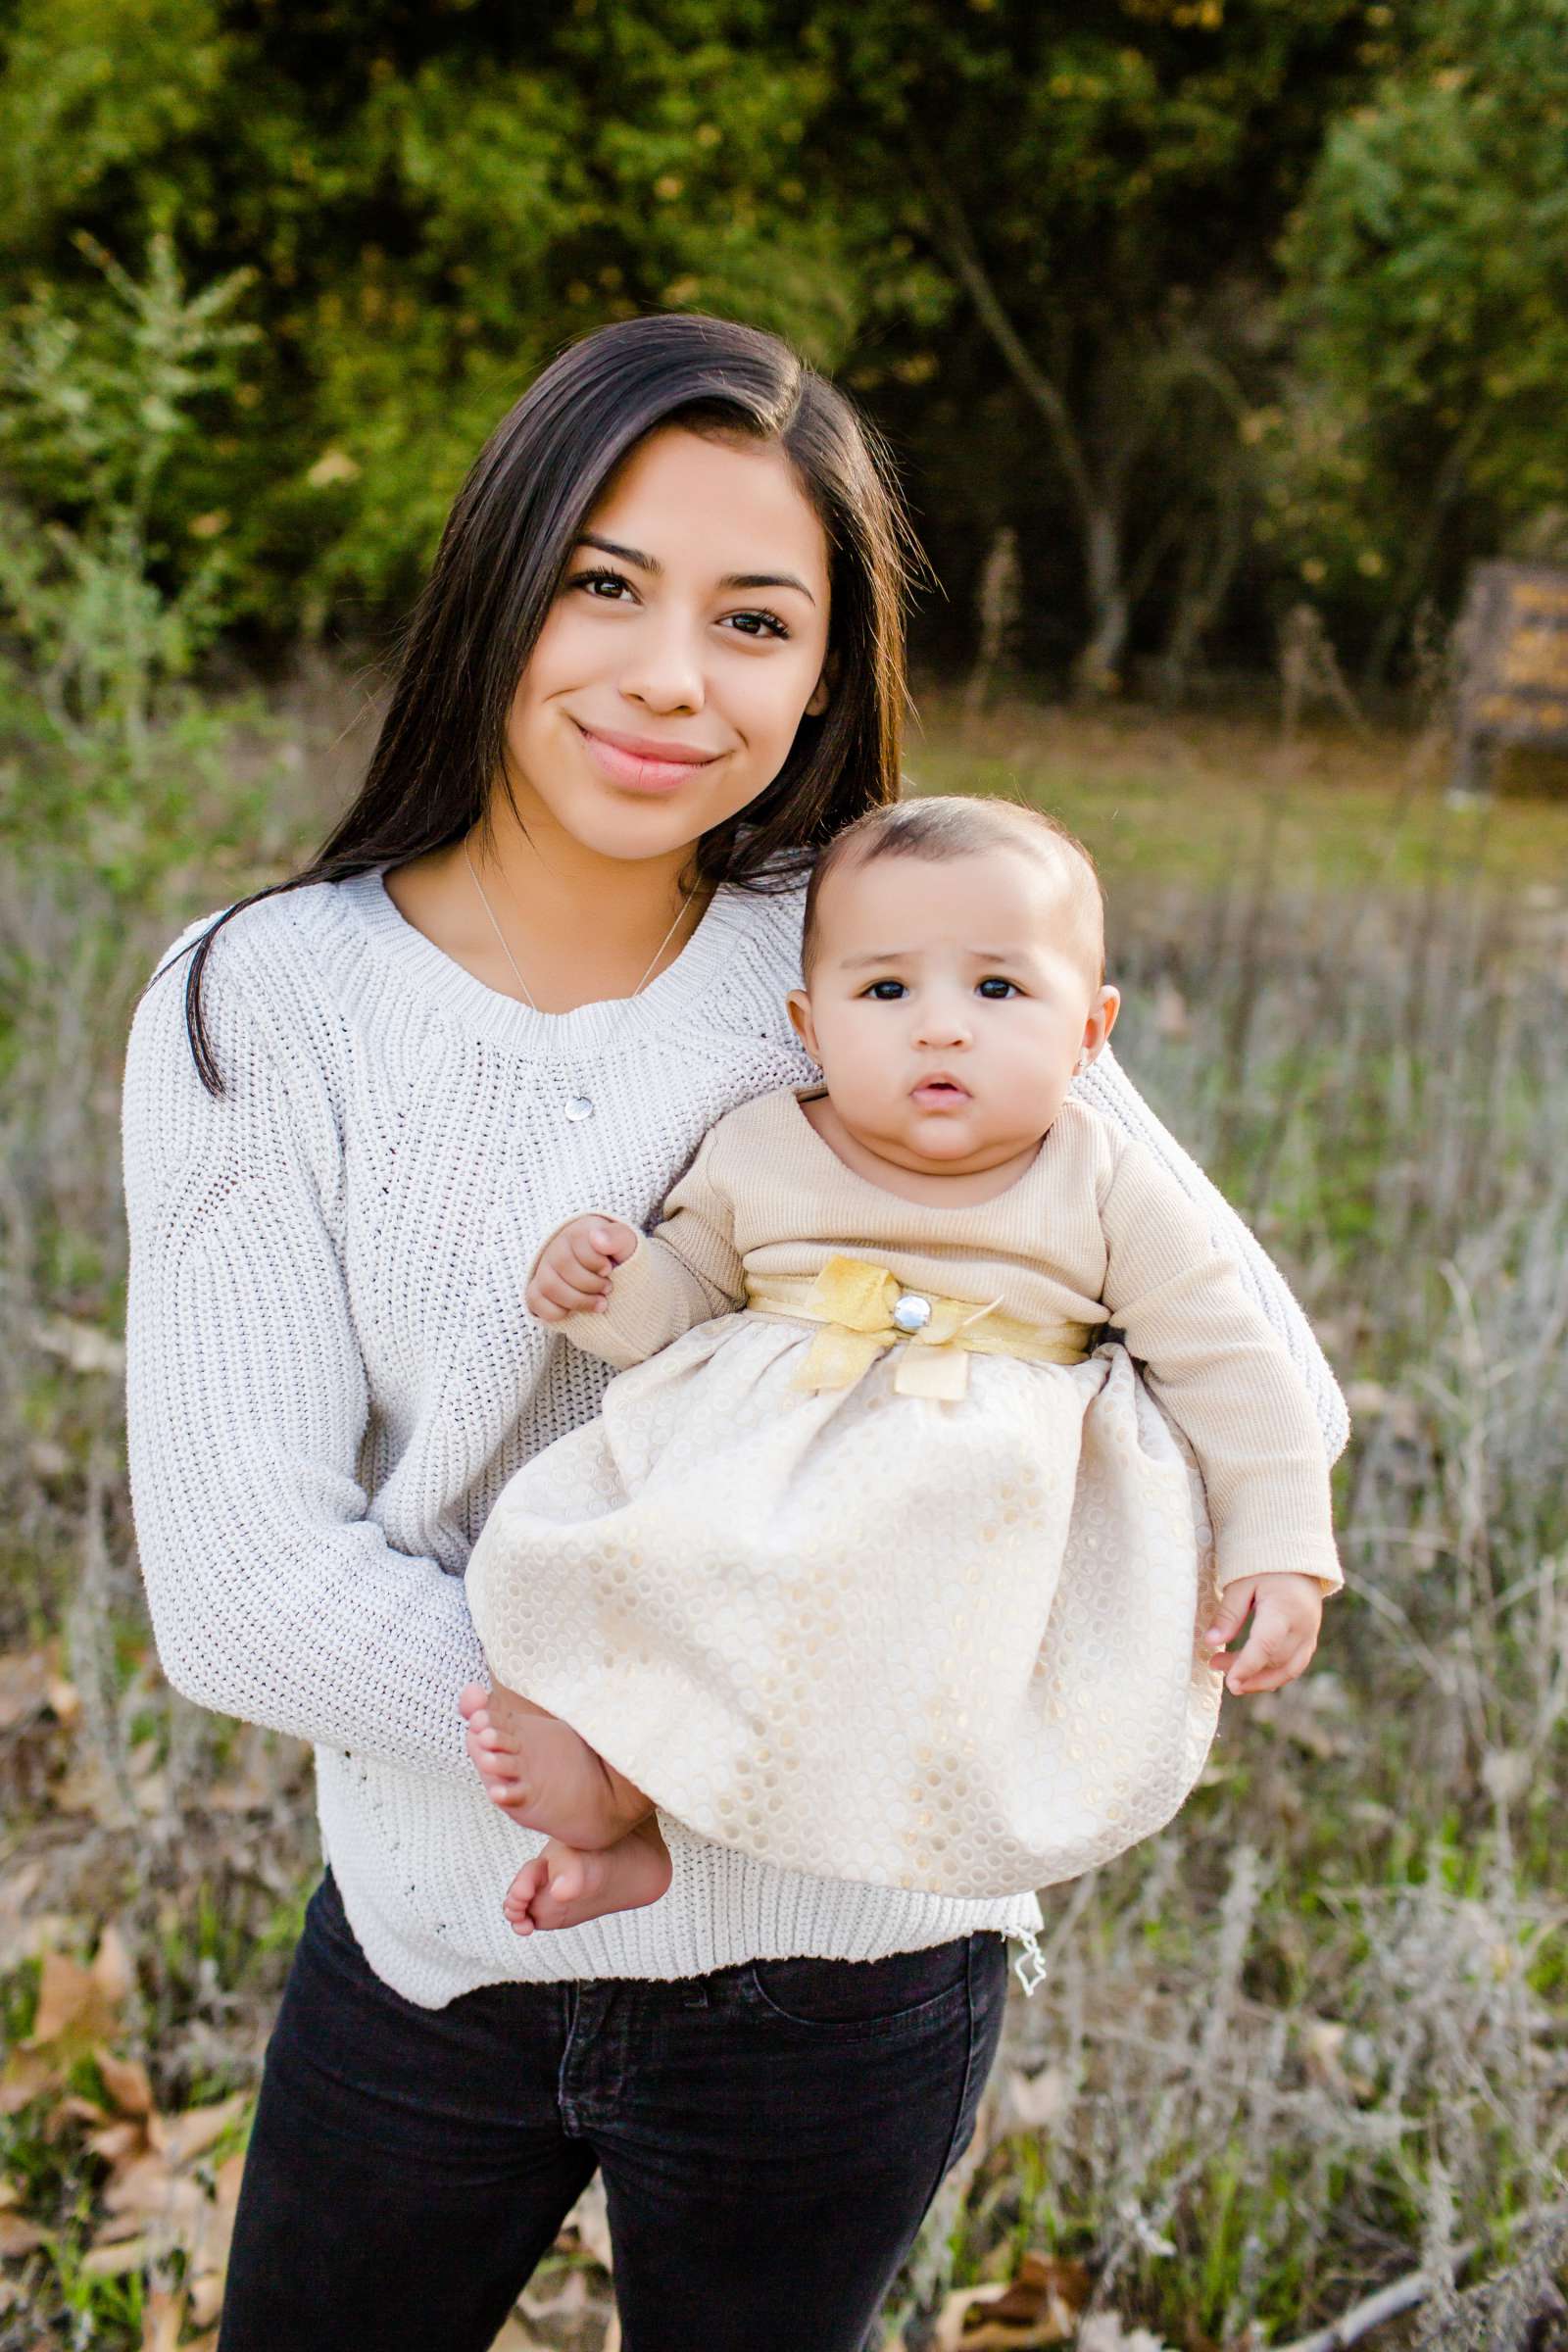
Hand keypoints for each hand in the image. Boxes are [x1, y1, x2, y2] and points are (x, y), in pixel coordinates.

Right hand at [526, 1216, 637, 1320]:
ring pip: (549, 1285)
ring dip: (578, 1301)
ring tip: (600, 1304)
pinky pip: (535, 1301)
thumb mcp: (626, 1245)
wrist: (609, 1278)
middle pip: (563, 1264)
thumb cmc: (617, 1259)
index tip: (609, 1269)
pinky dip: (557, 1312)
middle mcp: (556, 1247)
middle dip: (591, 1283)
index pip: (577, 1240)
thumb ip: (617, 1238)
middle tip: (608, 1289)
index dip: (594, 1260)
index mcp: (578, 1231)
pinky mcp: (536, 1289)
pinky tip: (576, 1311)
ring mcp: (544, 1269)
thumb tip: (597, 1239)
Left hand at [1203, 1571, 1323, 1694]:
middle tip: (1214, 1664)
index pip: (1266, 1645)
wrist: (1298, 1557)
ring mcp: (1311, 1633)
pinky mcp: (1311, 1637)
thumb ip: (1228, 1614)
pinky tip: (1253, 1674)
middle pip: (1274, 1660)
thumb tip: (1211, 1643)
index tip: (1229, 1682)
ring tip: (1232, 1679)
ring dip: (1261, 1680)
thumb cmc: (1265, 1565)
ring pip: (1289, 1669)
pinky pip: (1296, 1664)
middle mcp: (1303, 1625)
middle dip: (1245, 1670)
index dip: (1247, 1667)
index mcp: (1284, 1608)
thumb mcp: (1241, 1583)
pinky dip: (1275, 1674)